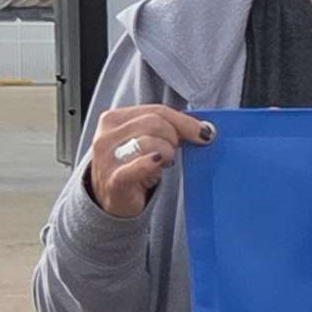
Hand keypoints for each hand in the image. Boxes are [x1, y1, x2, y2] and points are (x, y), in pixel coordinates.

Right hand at [83, 104, 211, 218]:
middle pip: (155, 123)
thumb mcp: (145, 140)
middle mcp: (107, 136)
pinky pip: (136, 167)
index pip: (157, 110)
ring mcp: (107, 158)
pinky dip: (150, 164)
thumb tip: (202, 128)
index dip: (184, 121)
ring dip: (166, 154)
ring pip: (150, 142)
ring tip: (162, 164)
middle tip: (173, 154)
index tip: (204, 133)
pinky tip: (157, 163)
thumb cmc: (133, 167)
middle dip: (174, 138)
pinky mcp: (114, 180)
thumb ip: (166, 128)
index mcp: (113, 119)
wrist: (113, 200)